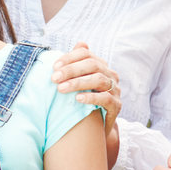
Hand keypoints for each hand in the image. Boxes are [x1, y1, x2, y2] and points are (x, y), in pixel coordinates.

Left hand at [53, 42, 121, 167]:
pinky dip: (91, 97)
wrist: (98, 126)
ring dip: (78, 83)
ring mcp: (115, 90)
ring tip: (61, 89)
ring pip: (99, 80)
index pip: (86, 54)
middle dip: (71, 70)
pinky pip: (105, 98)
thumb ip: (75, 65)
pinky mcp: (117, 105)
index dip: (70, 57)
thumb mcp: (78, 83)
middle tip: (54, 78)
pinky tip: (77, 99)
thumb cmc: (84, 101)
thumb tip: (78, 43)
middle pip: (93, 65)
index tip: (54, 66)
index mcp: (101, 65)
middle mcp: (110, 75)